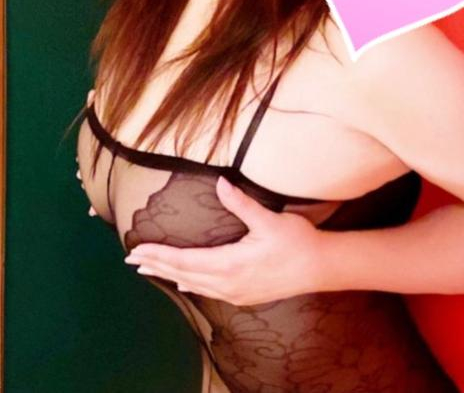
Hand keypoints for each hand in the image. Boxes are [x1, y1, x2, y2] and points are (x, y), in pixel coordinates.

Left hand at [124, 176, 326, 304]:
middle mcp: (228, 282)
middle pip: (183, 274)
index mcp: (230, 264)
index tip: (138, 249)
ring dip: (170, 275)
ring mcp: (235, 292)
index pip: (185, 259)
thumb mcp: (268, 220)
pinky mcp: (244, 295)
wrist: (320, 268)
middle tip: (131, 260)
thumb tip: (219, 182)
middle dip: (157, 265)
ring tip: (149, 270)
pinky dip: (190, 284)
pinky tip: (183, 283)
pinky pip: (208, 291)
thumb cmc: (296, 241)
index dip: (160, 254)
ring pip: (194, 284)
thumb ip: (241, 203)